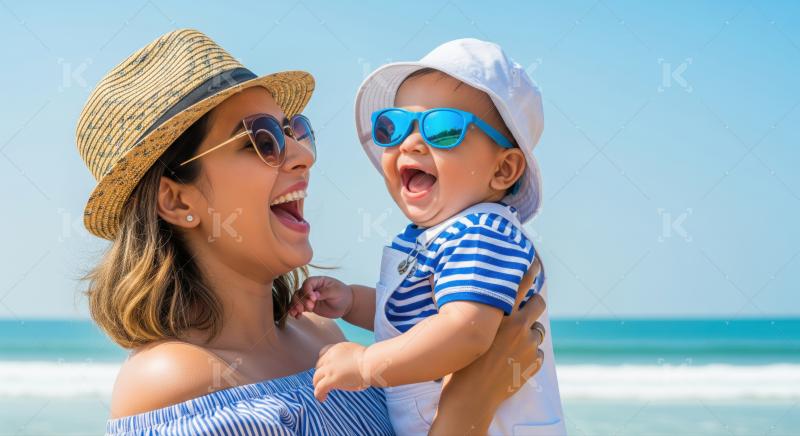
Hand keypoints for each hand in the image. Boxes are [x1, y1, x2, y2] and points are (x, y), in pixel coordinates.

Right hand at [289, 276, 353, 319]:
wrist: (345, 304)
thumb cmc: (342, 294)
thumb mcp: (336, 291)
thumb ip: (325, 292)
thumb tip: (314, 295)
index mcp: (318, 281)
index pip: (308, 283)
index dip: (308, 291)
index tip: (313, 299)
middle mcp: (311, 288)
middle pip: (300, 292)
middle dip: (302, 300)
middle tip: (310, 307)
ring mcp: (309, 297)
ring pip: (297, 300)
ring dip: (295, 306)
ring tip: (298, 313)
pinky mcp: (308, 306)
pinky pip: (299, 308)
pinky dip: (296, 312)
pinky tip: (297, 316)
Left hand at [312, 341, 367, 400]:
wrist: (370, 363)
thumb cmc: (371, 361)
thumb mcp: (358, 354)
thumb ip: (351, 358)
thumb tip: (355, 367)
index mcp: (337, 349)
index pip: (323, 356)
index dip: (324, 365)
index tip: (328, 371)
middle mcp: (330, 357)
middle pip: (318, 367)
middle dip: (321, 375)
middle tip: (324, 383)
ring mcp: (329, 369)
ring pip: (316, 378)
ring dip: (318, 385)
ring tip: (322, 393)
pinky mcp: (331, 380)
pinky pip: (319, 389)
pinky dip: (319, 395)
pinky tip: (323, 399)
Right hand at [431, 264, 546, 434]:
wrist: (471, 397)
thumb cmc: (460, 362)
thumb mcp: (464, 331)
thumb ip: (474, 312)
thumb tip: (460, 293)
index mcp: (500, 315)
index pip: (520, 284)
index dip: (529, 270)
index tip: (533, 262)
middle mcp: (518, 326)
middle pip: (538, 303)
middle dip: (534, 304)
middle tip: (525, 308)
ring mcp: (528, 345)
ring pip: (537, 330)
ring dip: (528, 334)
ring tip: (511, 345)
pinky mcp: (534, 363)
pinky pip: (537, 352)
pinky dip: (529, 354)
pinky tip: (512, 361)